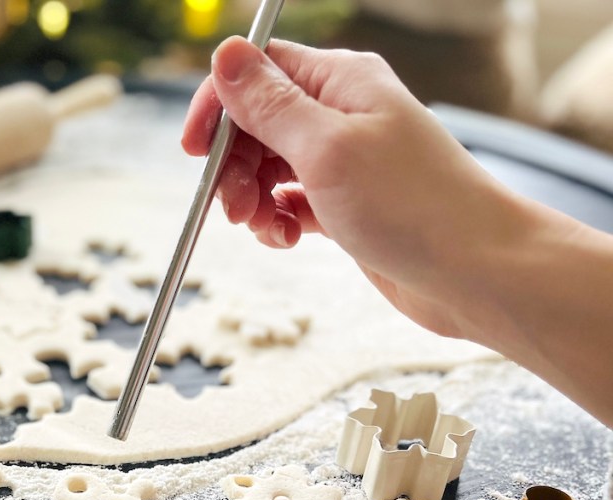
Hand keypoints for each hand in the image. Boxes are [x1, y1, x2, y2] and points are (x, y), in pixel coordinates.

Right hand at [182, 37, 526, 338]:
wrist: (476, 273)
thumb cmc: (413, 206)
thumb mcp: (326, 148)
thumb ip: (270, 103)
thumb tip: (226, 53)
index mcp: (341, 83)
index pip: (258, 72)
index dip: (219, 107)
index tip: (195, 151)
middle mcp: (342, 115)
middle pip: (257, 123)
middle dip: (234, 165)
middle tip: (234, 206)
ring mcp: (345, 161)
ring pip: (270, 166)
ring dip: (252, 198)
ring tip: (263, 227)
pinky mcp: (347, 204)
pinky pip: (292, 202)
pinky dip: (278, 219)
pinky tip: (286, 238)